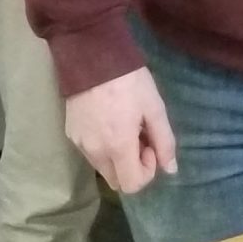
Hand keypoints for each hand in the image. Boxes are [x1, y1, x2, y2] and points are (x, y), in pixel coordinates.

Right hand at [65, 67, 176, 193]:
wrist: (93, 56)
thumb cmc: (130, 80)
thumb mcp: (154, 108)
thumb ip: (165, 142)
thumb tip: (171, 170)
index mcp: (118, 147)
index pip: (131, 185)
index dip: (146, 171)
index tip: (149, 145)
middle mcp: (95, 152)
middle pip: (116, 180)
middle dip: (131, 166)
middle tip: (138, 136)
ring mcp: (80, 144)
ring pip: (102, 168)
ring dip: (117, 157)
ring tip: (124, 126)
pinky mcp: (71, 134)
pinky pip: (90, 152)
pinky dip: (102, 146)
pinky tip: (108, 120)